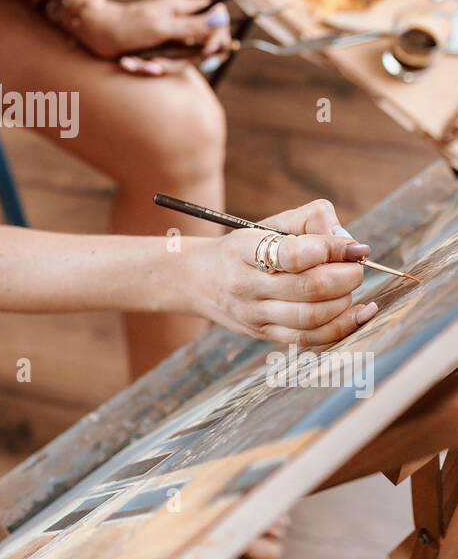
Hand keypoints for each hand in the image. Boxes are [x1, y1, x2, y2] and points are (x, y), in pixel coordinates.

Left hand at [74, 0, 232, 73]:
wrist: (96, 34)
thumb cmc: (128, 26)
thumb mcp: (162, 27)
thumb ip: (193, 26)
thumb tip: (222, 19)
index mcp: (184, 9)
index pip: (217, 18)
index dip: (218, 35)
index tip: (208, 49)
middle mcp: (181, 24)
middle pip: (204, 46)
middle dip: (184, 60)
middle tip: (161, 62)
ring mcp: (170, 39)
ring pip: (185, 61)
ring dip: (162, 66)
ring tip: (142, 63)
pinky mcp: (159, 52)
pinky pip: (166, 66)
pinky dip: (150, 68)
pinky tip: (133, 63)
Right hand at [186, 199, 377, 345]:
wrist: (199, 280)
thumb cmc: (246, 246)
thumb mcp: (270, 223)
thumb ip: (312, 220)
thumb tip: (351, 243)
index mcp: (244, 250)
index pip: (292, 254)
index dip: (330, 249)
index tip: (352, 247)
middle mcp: (246, 285)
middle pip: (308, 289)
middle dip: (346, 277)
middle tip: (356, 267)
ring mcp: (254, 315)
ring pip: (312, 317)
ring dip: (344, 302)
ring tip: (348, 286)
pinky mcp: (264, 335)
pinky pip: (309, 339)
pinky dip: (342, 327)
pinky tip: (359, 313)